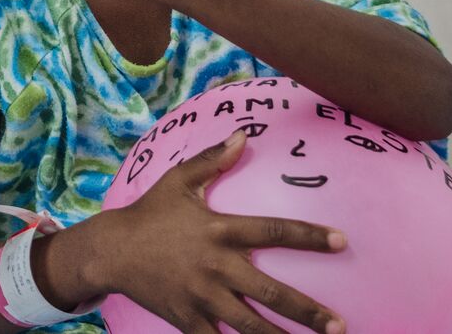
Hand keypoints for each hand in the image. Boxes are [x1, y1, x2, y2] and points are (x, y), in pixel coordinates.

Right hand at [60, 132, 346, 333]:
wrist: (110, 251)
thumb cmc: (149, 212)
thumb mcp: (178, 180)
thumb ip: (212, 159)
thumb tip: (243, 135)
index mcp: (219, 230)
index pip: (274, 232)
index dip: (309, 236)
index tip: (341, 241)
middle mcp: (216, 266)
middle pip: (271, 292)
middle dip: (308, 311)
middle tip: (339, 325)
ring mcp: (202, 297)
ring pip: (251, 325)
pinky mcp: (187, 319)